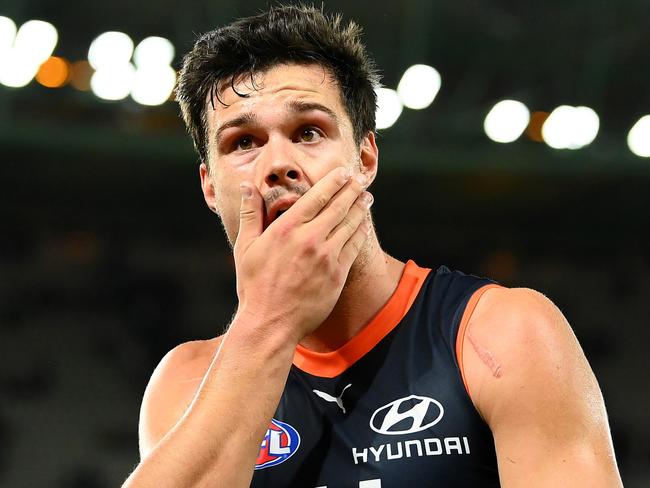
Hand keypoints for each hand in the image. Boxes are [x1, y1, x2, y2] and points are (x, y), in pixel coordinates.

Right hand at [233, 167, 372, 342]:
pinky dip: (361, 232)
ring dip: (361, 207)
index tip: (343, 172)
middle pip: (338, 206)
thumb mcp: (245, 246)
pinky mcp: (337, 274)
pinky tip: (364, 224)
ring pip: (350, 224)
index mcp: (287, 229)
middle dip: (352, 189)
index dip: (334, 181)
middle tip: (361, 178)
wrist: (271, 322)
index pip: (317, 196)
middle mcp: (309, 239)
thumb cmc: (254, 285)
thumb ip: (250, 213)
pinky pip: (354, 246)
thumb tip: (246, 186)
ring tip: (367, 197)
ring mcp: (326, 257)